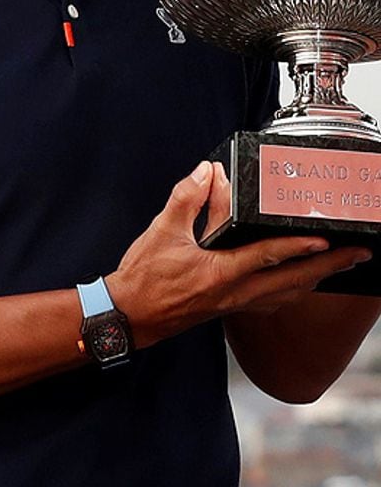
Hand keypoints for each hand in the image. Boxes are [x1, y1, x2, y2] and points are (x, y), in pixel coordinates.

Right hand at [106, 160, 371, 347]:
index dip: (300, 247)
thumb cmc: (144, 277)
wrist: (129, 315)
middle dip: (328, 268)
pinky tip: (294, 285)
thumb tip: (206, 172)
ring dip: (314, 280)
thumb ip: (187, 198)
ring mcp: (234, 305)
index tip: (329, 240)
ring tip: (335, 267)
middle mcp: (235, 293)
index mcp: (220, 273)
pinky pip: (272, 302)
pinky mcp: (228, 309)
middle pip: (294, 282)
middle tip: (356, 256)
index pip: (270, 257)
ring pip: (287, 295)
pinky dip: (292, 291)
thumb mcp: (162, 230)